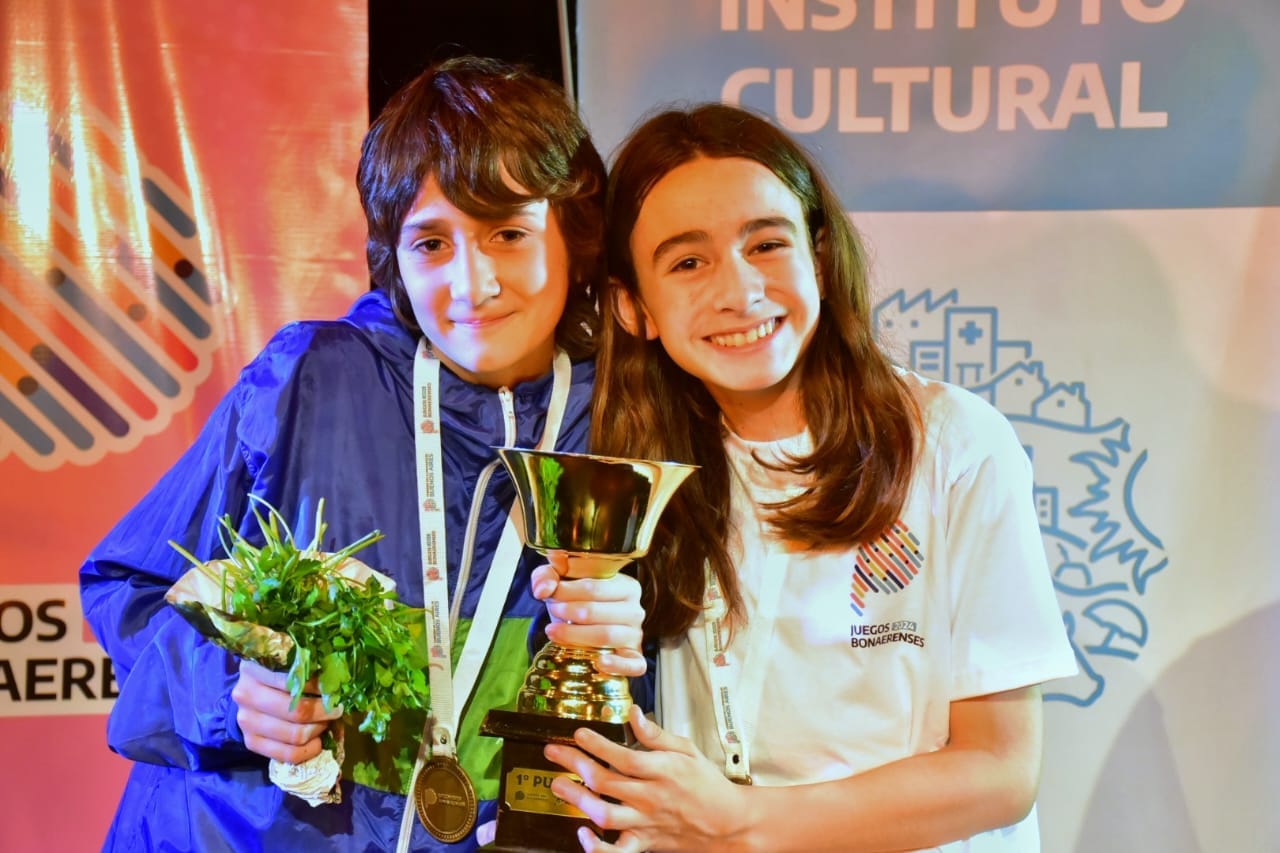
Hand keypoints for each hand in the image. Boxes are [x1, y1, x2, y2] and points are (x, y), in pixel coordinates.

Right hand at [231, 659, 341, 762]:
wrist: (247, 695)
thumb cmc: (273, 675)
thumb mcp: (284, 665)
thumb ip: (304, 671)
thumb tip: (337, 684)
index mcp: (254, 671)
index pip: (295, 683)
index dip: (320, 689)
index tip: (335, 691)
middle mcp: (246, 696)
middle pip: (297, 712)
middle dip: (324, 713)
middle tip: (336, 710)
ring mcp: (246, 722)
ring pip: (294, 735)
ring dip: (318, 730)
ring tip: (325, 723)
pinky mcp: (250, 742)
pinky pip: (287, 754)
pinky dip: (309, 750)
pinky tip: (316, 741)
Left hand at [531, 554, 645, 677]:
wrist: (581, 627)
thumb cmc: (574, 601)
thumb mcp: (560, 582)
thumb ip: (546, 577)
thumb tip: (543, 590)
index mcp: (626, 586)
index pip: (594, 587)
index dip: (567, 591)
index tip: (550, 594)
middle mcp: (635, 610)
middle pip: (599, 612)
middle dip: (569, 612)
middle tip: (552, 611)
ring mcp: (636, 636)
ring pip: (608, 636)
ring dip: (577, 635)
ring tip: (554, 632)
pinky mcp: (635, 659)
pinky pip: (634, 665)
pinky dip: (618, 665)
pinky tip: (599, 663)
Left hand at [543, 705, 749, 851]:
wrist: (728, 824)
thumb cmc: (707, 785)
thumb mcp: (688, 750)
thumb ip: (657, 735)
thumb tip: (634, 713)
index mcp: (663, 770)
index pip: (623, 755)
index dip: (597, 744)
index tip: (579, 733)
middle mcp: (651, 797)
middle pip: (606, 780)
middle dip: (575, 764)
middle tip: (554, 752)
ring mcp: (646, 822)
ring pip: (605, 813)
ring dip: (578, 799)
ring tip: (559, 784)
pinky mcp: (645, 843)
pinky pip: (618, 851)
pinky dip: (598, 848)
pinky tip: (582, 835)